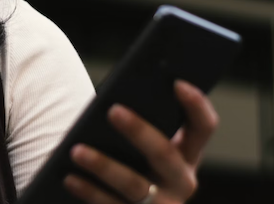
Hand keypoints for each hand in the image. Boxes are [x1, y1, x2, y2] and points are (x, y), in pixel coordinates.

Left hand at [62, 80, 218, 203]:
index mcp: (188, 154)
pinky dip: (89, 191)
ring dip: (104, 166)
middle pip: (164, 154)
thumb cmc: (130, 160)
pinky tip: (70, 178)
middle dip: (139, 131)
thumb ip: (140, 123)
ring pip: (134, 185)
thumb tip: (113, 100)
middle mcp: (181, 181)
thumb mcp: (142, 145)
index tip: (176, 82)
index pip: (203, 126)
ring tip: (77, 150)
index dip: (196, 104)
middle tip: (112, 110)